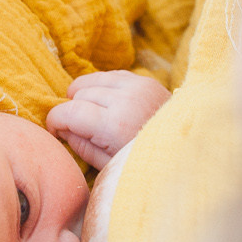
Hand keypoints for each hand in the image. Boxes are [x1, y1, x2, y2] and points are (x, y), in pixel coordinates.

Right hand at [45, 70, 170, 169]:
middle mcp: (124, 100)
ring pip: (91, 81)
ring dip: (85, 96)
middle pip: (78, 95)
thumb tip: (62, 129)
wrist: (186, 150)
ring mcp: (136, 86)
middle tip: (79, 128)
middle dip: (72, 111)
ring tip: (91, 114)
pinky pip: (110, 75)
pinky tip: (106, 102)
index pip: (68, 112)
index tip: (55, 130)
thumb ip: (81, 146)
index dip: (54, 120)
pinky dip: (102, 87)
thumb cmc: (145, 164)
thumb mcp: (109, 166)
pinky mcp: (145, 80)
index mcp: (114, 126)